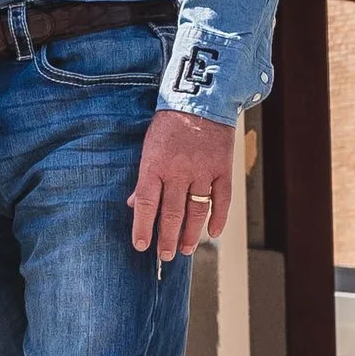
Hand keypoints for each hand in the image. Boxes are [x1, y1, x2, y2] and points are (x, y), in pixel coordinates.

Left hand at [129, 110, 236, 264]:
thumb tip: (132, 204)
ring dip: (190, 234)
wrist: (200, 99)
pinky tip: (212, 233)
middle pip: (171, 213)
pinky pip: (221, 200)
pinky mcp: (222, 169)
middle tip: (164, 257)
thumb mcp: (149, 147)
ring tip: (184, 249)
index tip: (141, 245)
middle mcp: (178, 171)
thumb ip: (144, 177)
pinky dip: (218, 219)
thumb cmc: (169, 124)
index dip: (142, 226)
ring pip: (196, 211)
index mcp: (154, 165)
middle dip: (166, 238)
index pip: (145, 203)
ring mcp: (202, 171)